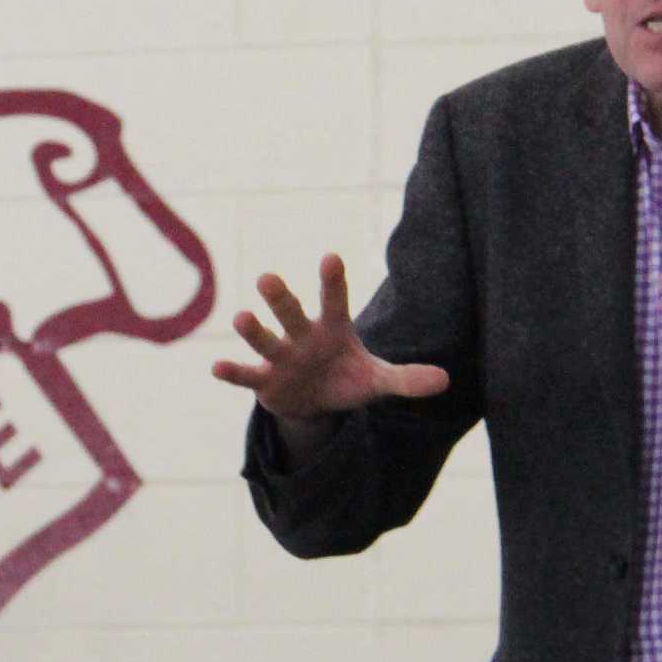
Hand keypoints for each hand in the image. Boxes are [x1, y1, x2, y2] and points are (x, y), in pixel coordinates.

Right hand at [210, 253, 450, 421]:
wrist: (315, 403)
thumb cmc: (346, 380)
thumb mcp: (377, 380)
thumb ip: (406, 379)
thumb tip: (445, 381)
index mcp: (332, 329)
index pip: (334, 301)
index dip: (332, 282)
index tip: (330, 258)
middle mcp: (302, 337)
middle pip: (290, 313)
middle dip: (280, 299)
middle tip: (268, 278)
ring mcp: (280, 357)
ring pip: (265, 340)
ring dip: (253, 330)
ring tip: (240, 316)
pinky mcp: (263, 382)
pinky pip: (246, 375)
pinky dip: (232, 372)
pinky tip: (216, 367)